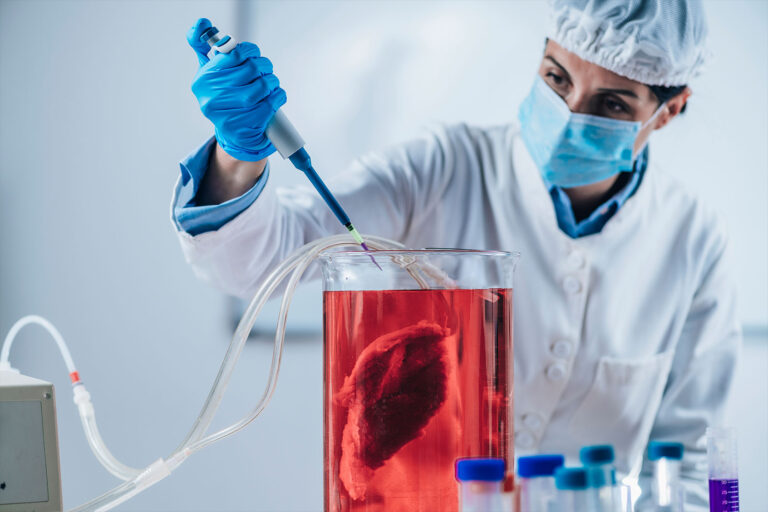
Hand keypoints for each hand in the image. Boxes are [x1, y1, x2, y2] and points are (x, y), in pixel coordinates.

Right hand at [187, 18, 286, 161]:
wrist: (234, 136)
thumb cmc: (224, 99)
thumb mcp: (210, 74)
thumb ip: (204, 47)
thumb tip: (202, 24)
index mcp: (203, 80)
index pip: (233, 54)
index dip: (250, 51)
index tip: (254, 54)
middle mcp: (212, 98)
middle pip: (251, 69)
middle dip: (264, 66)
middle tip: (265, 70)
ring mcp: (229, 114)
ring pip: (263, 86)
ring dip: (272, 82)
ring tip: (270, 84)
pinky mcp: (246, 127)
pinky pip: (271, 103)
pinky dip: (278, 96)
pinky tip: (275, 97)